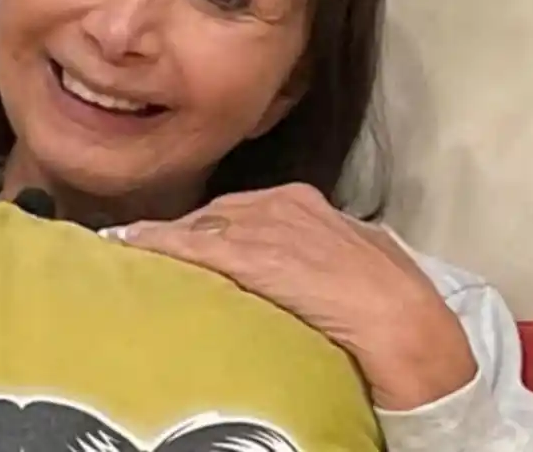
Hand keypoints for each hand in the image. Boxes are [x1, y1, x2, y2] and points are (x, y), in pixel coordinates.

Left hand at [115, 183, 477, 410]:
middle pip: (209, 216)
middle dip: (177, 234)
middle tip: (139, 250)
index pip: (236, 211)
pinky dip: (158, 247)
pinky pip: (195, 248)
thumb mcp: (351, 264)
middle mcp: (281, 205)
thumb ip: (311, 256)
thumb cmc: (394, 305)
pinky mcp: (254, 257)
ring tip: (122, 249)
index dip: (202, 230)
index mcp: (304, 203)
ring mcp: (266, 228)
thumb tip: (289, 274)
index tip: (172, 241)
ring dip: (159, 241)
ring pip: (196, 228)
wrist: (411, 328)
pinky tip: (128, 249)